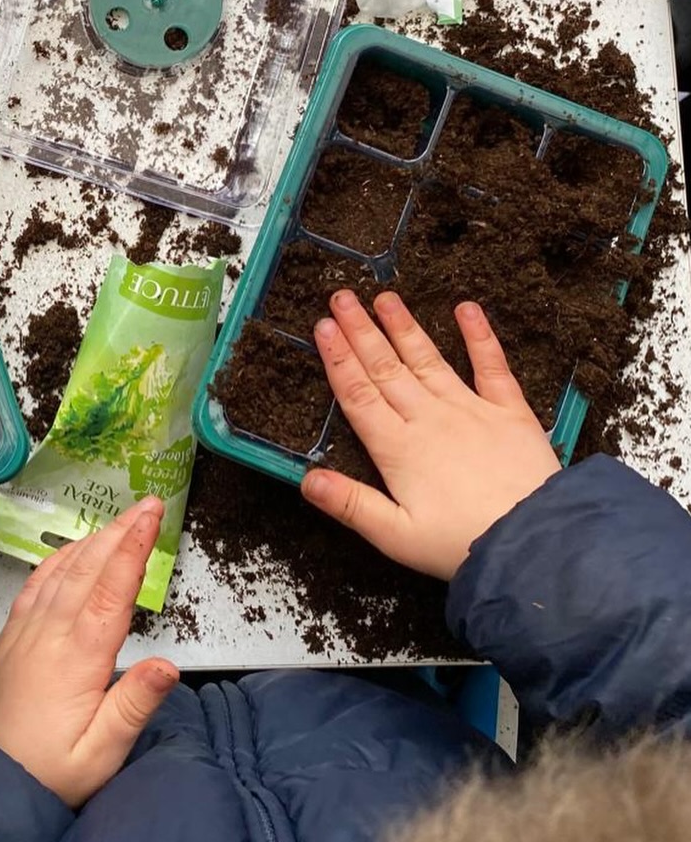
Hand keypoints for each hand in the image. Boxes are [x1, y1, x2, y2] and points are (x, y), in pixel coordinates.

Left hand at [0, 498, 179, 807]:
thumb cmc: (47, 775)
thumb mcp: (100, 754)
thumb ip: (133, 707)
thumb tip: (169, 666)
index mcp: (78, 659)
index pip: (111, 591)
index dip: (133, 549)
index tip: (151, 516)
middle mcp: (48, 637)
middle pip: (88, 570)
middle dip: (119, 532)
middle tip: (146, 505)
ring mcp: (25, 636)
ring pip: (61, 574)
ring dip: (91, 541)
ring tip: (117, 520)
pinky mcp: (10, 642)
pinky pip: (35, 588)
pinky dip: (56, 561)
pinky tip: (69, 553)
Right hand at [302, 290, 559, 579]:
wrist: (534, 540)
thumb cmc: (460, 544)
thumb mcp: (395, 536)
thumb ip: (351, 504)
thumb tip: (306, 479)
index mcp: (398, 449)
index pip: (358, 394)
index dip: (338, 359)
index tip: (322, 327)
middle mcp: (429, 419)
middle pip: (386, 368)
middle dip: (361, 331)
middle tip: (342, 296)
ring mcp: (470, 410)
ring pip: (428, 359)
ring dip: (404, 326)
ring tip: (385, 297)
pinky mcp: (509, 412)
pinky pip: (491, 366)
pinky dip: (479, 336)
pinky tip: (466, 309)